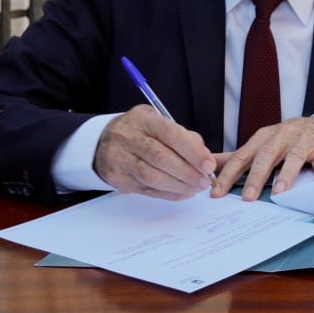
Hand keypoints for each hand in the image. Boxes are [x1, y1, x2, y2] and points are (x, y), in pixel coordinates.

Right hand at [93, 105, 216, 199]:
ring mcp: (119, 158)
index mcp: (144, 119)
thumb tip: (205, 157)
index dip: (193, 152)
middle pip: (161, 158)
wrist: (104, 141)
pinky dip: (167, 193)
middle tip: (204, 181)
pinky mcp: (117, 178)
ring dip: (178, 186)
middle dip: (188, 172)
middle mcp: (128, 137)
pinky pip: (146, 189)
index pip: (171, 134)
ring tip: (195, 188)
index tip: (209, 165)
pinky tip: (181, 193)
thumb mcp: (160, 123)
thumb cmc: (140, 132)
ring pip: (152, 177)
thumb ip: (184, 137)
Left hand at [212, 116, 313, 200]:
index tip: (217, 193)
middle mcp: (282, 137)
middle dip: (256, 176)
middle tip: (248, 197)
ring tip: (279, 193)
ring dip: (285, 175)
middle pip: (266, 155)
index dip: (229, 174)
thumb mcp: (261, 143)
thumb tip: (209, 163)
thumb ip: (238, 156)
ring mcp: (303, 142)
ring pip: (293, 157)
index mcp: (263, 138)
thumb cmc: (286, 139)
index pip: (242, 156)